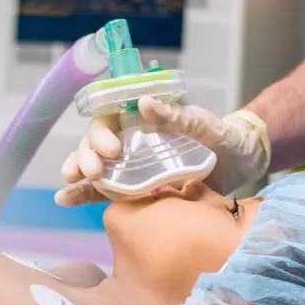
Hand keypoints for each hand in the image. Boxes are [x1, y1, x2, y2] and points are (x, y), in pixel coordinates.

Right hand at [55, 97, 270, 206]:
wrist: (241, 164)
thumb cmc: (222, 135)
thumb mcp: (203, 124)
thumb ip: (176, 117)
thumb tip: (142, 104)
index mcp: (141, 121)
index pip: (108, 121)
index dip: (101, 133)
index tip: (114, 150)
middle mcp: (131, 143)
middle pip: (94, 145)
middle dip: (87, 157)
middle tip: (95, 172)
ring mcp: (132, 168)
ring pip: (95, 168)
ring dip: (79, 175)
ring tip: (70, 185)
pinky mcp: (136, 191)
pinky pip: (105, 192)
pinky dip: (83, 196)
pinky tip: (64, 200)